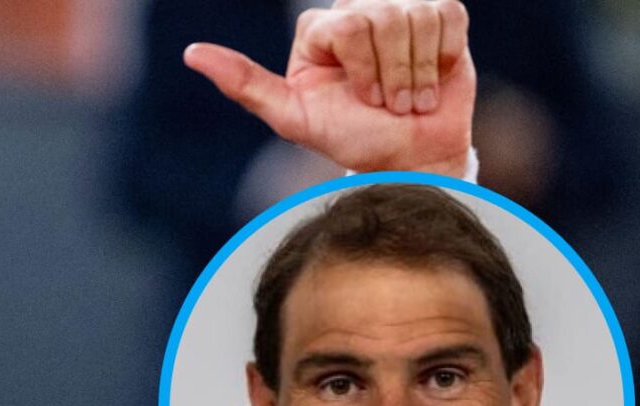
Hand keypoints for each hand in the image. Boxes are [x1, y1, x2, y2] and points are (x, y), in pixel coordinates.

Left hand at [185, 0, 473, 176]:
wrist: (407, 157)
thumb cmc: (350, 138)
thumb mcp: (292, 118)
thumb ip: (244, 85)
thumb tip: (191, 53)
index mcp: (318, 30)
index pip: (348, 25)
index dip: (362, 69)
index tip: (363, 101)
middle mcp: (356, 10)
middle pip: (383, 18)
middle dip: (390, 74)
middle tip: (387, 104)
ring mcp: (400, 9)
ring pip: (417, 18)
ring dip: (418, 72)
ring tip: (409, 99)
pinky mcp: (442, 14)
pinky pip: (448, 16)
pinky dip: (443, 56)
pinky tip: (433, 79)